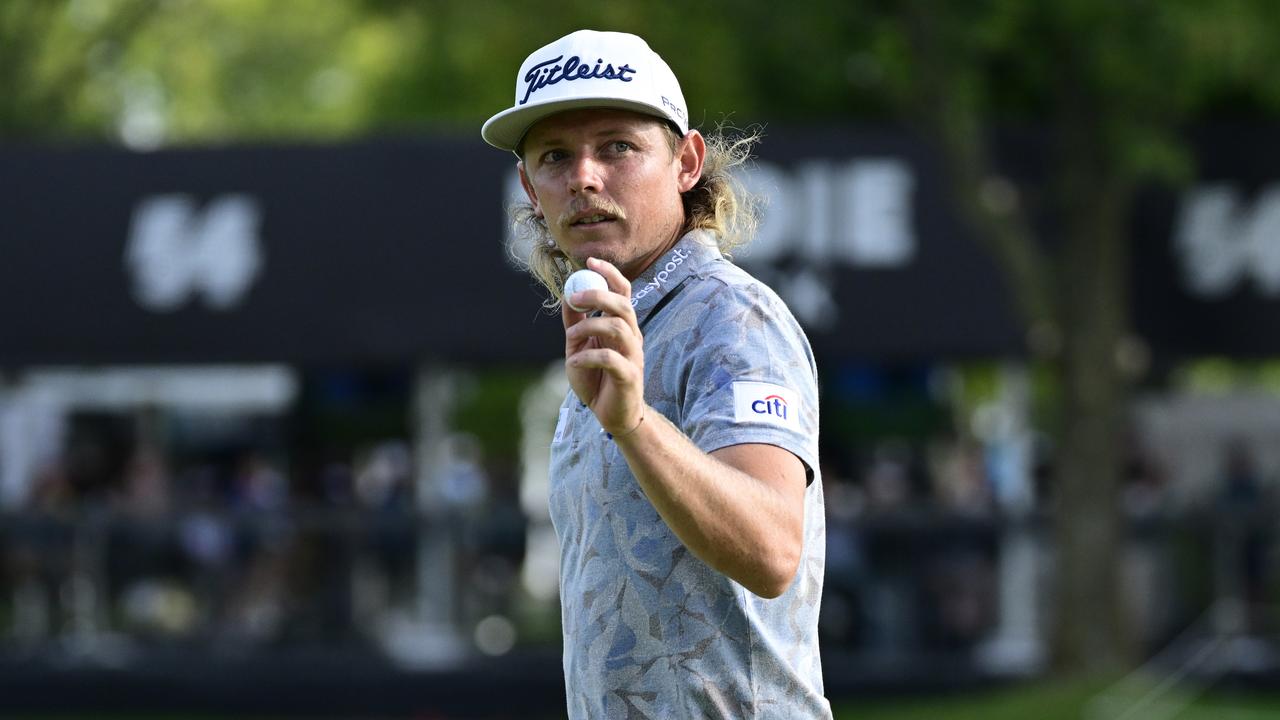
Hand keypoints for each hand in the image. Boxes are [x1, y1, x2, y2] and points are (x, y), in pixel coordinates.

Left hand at [562, 257, 645, 435]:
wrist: (611, 416)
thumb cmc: (597, 379)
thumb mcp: (579, 346)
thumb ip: (575, 322)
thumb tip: (567, 294)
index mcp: (622, 326)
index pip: (623, 292)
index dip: (610, 275)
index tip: (590, 262)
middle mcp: (632, 337)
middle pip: (622, 305)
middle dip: (598, 296)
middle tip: (574, 298)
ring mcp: (633, 356)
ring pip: (619, 328)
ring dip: (589, 327)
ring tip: (571, 339)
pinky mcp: (629, 377)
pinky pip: (612, 359)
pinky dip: (589, 357)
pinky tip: (575, 362)